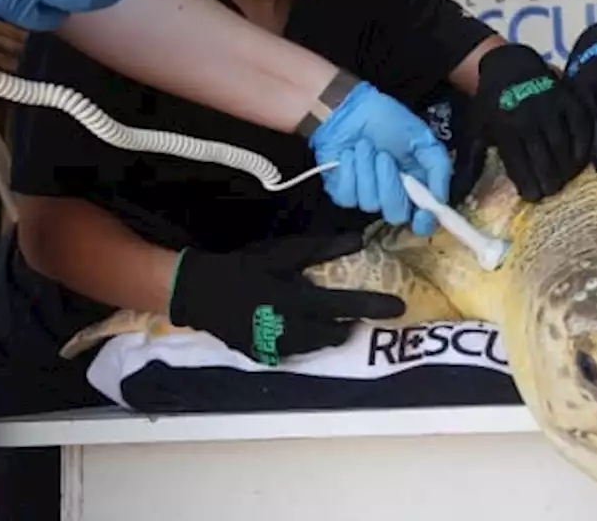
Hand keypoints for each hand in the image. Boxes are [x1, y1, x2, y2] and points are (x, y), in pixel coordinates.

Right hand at [168, 234, 404, 365]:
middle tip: (358, 317)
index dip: (374, 306)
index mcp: (298, 301)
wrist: (198, 291)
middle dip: (350, 327)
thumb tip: (358, 241)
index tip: (398, 307)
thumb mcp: (283, 252)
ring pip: (314, 346)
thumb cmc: (245, 267)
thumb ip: (321, 249)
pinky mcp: (262, 354)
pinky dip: (303, 342)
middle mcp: (291, 329)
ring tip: (334, 325)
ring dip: (328, 335)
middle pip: (333, 335)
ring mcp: (275, 346)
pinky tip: (302, 330)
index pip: (346, 307)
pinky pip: (292, 352)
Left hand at [308, 81, 452, 235]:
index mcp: (416, 187)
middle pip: (396, 214)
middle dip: (390, 184)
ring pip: (370, 203)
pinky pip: (348, 196)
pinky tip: (349, 154)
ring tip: (364, 146)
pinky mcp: (343, 193)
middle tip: (384, 156)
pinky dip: (349, 171)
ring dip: (367, 170)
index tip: (422, 215)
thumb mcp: (422, 138)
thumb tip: (440, 199)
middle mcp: (394, 196)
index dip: (424, 222)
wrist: (349, 109)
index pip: (424, 220)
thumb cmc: (388, 121)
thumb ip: (438, 167)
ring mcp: (367, 196)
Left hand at [475, 43, 590, 200]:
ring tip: (565, 180)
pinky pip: (582, 126)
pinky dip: (584, 145)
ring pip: (565, 146)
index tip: (534, 197)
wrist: (508, 66)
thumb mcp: (474, 130)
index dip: (529, 185)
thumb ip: (468, 164)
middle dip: (550, 181)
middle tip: (552, 192)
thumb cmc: (490, 105)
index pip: (520, 165)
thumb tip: (454, 197)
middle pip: (545, 159)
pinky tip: (580, 160)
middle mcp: (530, 118)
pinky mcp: (569, 98)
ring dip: (567, 168)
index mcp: (504, 128)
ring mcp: (552, 107)